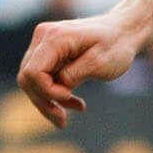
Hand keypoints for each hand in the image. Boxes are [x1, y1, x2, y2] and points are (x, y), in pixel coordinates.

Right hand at [17, 10, 146, 127]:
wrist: (124, 31)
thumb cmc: (117, 45)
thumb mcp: (99, 63)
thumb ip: (73, 75)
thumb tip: (55, 88)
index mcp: (54, 37)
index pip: (34, 72)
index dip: (47, 91)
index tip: (69, 97)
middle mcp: (43, 37)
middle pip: (28, 78)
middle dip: (44, 102)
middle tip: (63, 121)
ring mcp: (43, 43)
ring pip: (31, 80)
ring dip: (48, 100)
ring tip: (72, 113)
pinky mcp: (48, 51)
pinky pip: (42, 76)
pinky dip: (54, 92)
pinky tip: (74, 103)